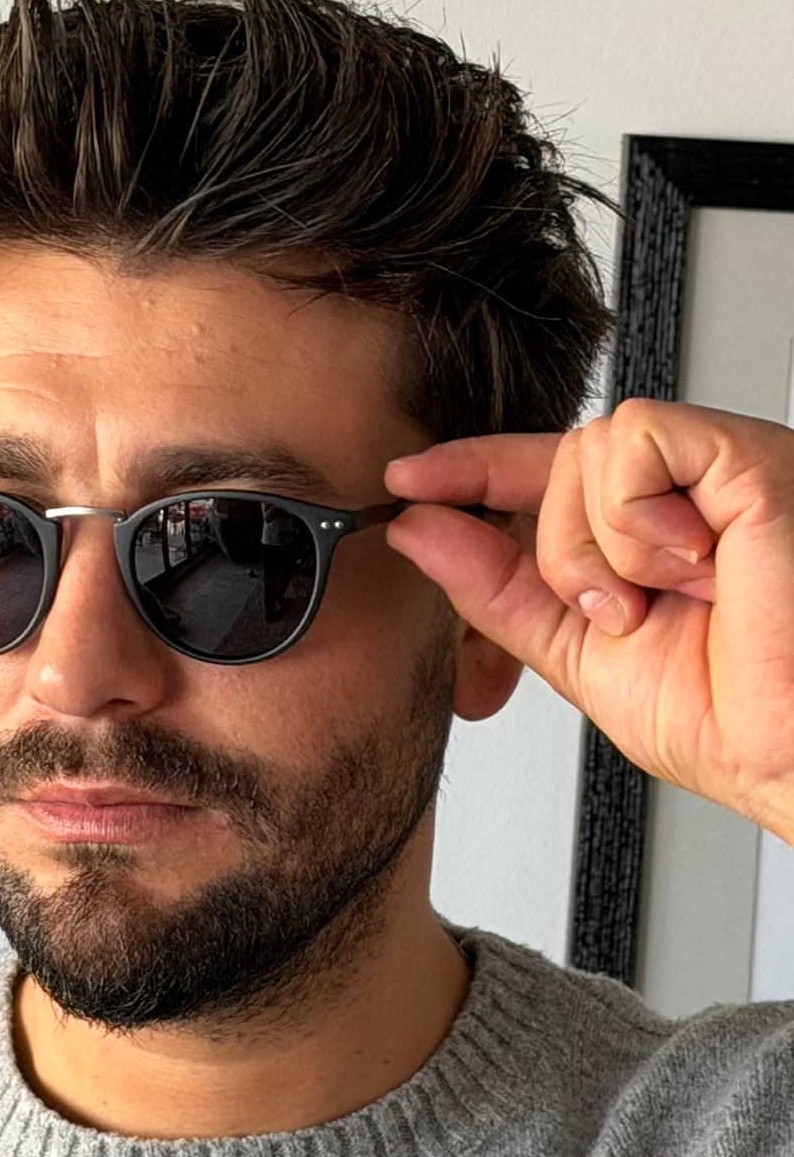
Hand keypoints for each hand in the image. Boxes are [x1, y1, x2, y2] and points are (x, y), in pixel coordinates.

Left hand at [383, 397, 793, 843]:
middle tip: (617, 614)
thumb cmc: (733, 718)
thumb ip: (497, 588)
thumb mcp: (578, 653)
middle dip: (559, 552)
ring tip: (666, 598)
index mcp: (652, 533)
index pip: (545, 471)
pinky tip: (691, 565)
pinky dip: (636, 516)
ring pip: (586, 447)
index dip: (472, 469)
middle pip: (558, 459)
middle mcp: (689, 494)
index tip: (405, 481)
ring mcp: (721, 471)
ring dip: (600, 545)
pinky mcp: (749, 458)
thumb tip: (418, 531)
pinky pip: (634, 438)